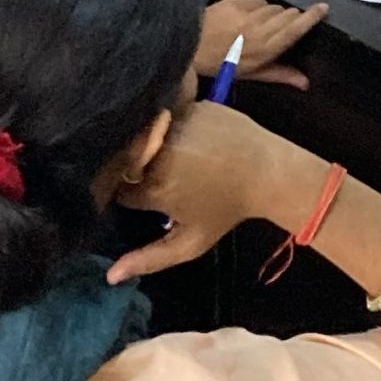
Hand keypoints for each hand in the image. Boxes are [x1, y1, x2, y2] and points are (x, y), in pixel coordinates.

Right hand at [105, 102, 311, 283]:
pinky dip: (166, 123)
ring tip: (170, 153)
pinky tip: (182, 135)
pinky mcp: (189, 104)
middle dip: (131, 165)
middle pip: (122, 155)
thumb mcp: (190, 243)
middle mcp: (156, 151)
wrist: (270, 172)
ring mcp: (172, 122)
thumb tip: (110, 276)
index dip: (124, 191)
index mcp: (152, 186)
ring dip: (147, 141)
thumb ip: (149, 259)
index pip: (114, 186)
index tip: (139, 194)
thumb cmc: (227, 210)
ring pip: (141, 131)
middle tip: (155, 173)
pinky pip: (164, 112)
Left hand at [195, 0, 329, 88]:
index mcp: (266, 49)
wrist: (188, 45)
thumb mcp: (251, 74)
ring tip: (259, 24)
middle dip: (290, 17)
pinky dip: (256, 6)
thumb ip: (280, 74)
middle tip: (280, 27)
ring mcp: (247, 13)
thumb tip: (305, 82)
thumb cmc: (220, 65)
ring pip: (273, 6)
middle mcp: (260, 29)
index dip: (312, 16)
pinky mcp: (236, 2)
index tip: (322, 8)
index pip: (296, 28)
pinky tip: (246, 16)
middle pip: (288, 13)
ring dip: (272, 12)